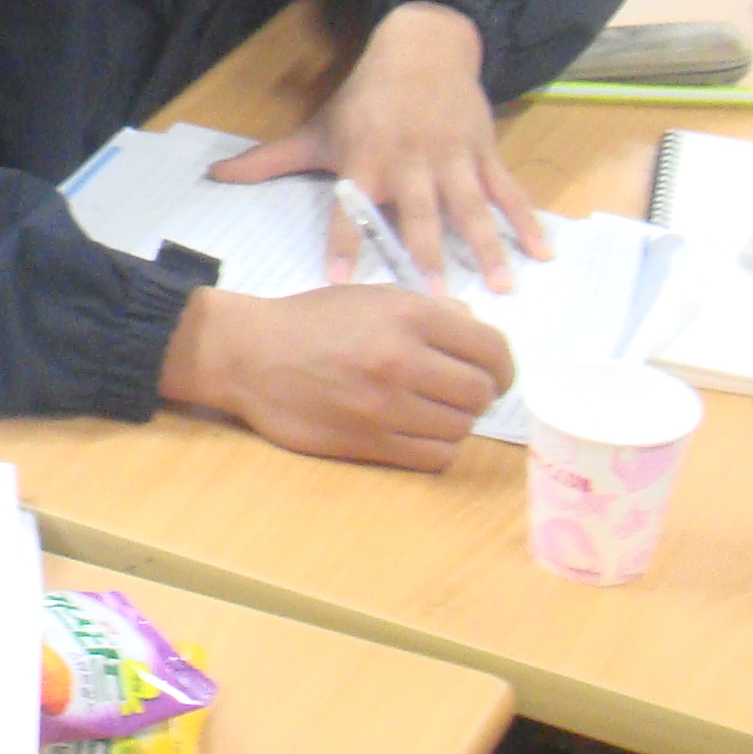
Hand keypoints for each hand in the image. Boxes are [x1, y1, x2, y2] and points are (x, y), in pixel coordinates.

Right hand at [158, 284, 509, 472]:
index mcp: (410, 315)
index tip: (494, 374)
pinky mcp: (369, 442)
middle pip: (481, 393)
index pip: (492, 350)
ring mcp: (386, 406)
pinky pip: (434, 457)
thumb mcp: (372, 296)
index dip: (504, 367)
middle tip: (459, 392)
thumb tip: (476, 328)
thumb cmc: (311, 320)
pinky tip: (418, 433)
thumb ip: (429, 310)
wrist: (249, 355)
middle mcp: (403, 360)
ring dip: (455, 421)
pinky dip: (437, 447)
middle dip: (479, 394)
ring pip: (462, 428)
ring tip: (432, 410)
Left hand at [211, 1, 545, 289]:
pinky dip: (527, 222)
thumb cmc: (363, 101)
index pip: (348, 208)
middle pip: (417, 213)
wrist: (421, 49)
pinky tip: (544, 253)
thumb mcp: (317, 129)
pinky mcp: (484, 153)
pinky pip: (508, 192)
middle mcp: (409, 163)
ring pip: (470, 207)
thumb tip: (215, 175)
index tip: (338, 281)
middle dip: (424, 253)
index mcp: (365, 161)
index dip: (342, 242)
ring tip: (499, 287)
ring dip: (484, 247)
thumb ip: (269, 160)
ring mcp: (452, 158)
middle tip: (433, 297)